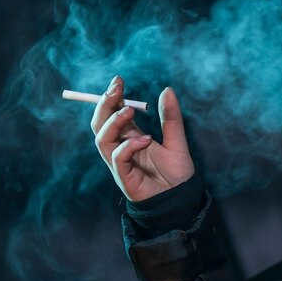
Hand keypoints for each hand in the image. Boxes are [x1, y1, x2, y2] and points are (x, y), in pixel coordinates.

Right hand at [92, 75, 195, 201]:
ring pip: (102, 139)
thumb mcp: (176, 140)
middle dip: (105, 104)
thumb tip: (167, 89)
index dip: (112, 97)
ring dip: (113, 122)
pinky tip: (146, 140)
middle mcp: (121, 149)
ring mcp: (120, 164)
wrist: (182, 200)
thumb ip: (171, 118)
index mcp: (129, 138)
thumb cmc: (177, 174)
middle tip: (116, 88)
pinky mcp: (125, 178)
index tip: (118, 80)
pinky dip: (128, 146)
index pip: (112, 114)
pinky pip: (117, 158)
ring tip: (130, 111)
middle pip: (99, 123)